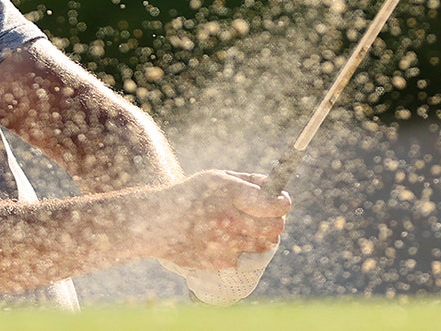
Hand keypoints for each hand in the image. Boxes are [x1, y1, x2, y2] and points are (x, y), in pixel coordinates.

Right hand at [154, 170, 289, 270]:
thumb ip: (249, 181)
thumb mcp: (217, 178)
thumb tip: (276, 187)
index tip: (281, 201)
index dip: (283, 203)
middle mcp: (230, 219)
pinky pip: (246, 256)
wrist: (157, 223)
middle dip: (277, 220)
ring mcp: (225, 244)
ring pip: (265, 244)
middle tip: (268, 215)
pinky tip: (227, 239)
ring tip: (247, 226)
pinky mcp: (220, 262)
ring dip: (261, 236)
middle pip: (276, 227)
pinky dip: (243, 249)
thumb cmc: (190, 195)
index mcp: (230, 194)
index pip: (275, 205)